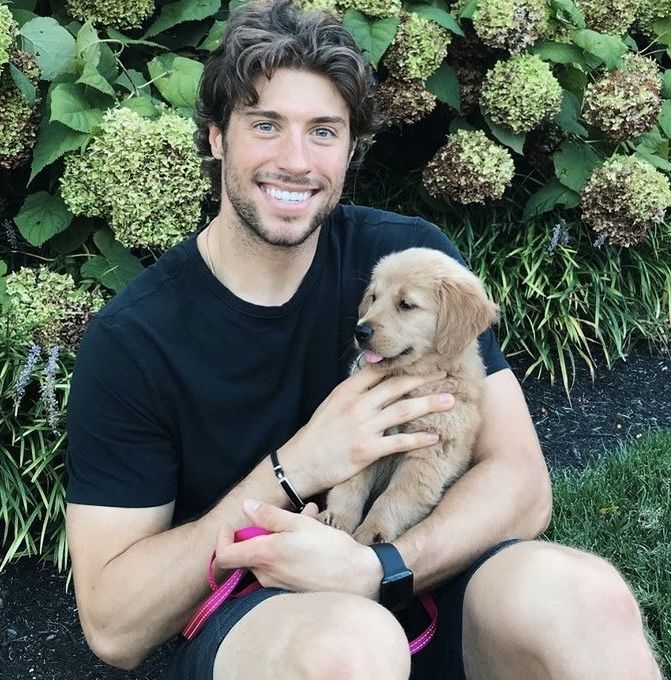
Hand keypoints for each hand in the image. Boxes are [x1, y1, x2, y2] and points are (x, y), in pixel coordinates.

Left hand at [214, 500, 381, 598]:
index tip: (230, 526)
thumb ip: (269, 515)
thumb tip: (247, 506)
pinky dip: (288, 550)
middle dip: (262, 531)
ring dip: (280, 538)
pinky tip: (312, 537)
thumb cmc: (330, 550)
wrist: (357, 579)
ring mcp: (277, 585)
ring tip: (307, 519)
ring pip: (267, 557)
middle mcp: (266, 575)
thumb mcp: (300, 524)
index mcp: (264, 556)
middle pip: (247, 553)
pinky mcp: (290, 590)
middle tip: (284, 516)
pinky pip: (280, 566)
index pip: (224, 555)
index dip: (222, 539)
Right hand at [281, 364, 453, 493]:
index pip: (380, 370)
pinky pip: (399, 442)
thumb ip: (354, 391)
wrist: (300, 463)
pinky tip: (435, 436)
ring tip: (449, 401)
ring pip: (403, 411)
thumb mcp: (331, 404)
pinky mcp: (367, 450)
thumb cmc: (318, 434)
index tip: (423, 359)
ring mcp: (362, 427)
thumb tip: (375, 376)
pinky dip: (419, 439)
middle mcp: (356, 405)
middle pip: (397, 386)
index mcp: (347, 390)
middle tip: (445, 373)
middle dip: (424, 378)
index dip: (404, 363)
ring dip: (429, 404)